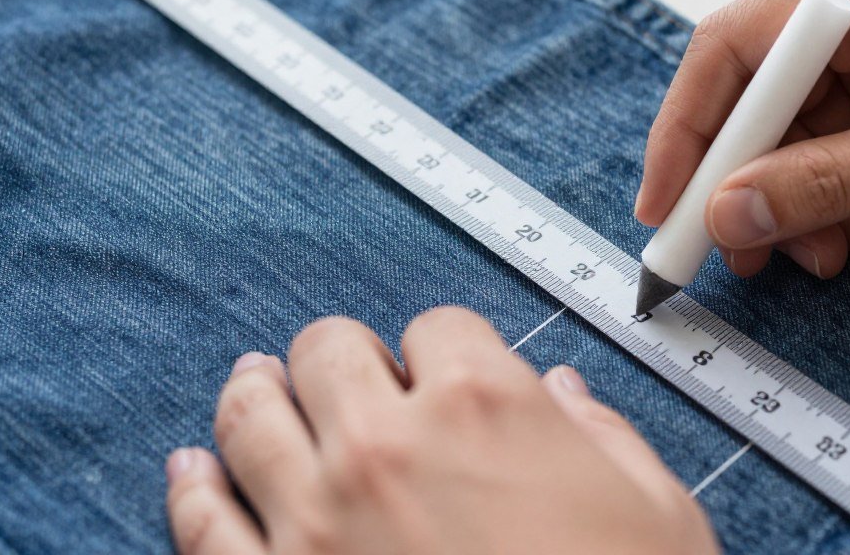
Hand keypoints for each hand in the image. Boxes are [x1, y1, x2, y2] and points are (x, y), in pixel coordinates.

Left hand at [165, 308, 718, 554]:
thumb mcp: (657, 515)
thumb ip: (603, 437)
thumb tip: (562, 395)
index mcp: (486, 406)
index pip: (438, 327)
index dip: (443, 350)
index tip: (442, 375)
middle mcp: (388, 444)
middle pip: (328, 349)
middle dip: (344, 358)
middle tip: (350, 379)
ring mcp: (317, 518)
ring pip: (251, 415)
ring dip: (256, 393)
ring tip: (257, 385)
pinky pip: (202, 522)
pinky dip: (192, 487)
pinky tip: (192, 468)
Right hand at [636, 0, 849, 278]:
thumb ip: (825, 182)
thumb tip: (728, 214)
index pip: (732, 48)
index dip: (688, 131)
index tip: (666, 206)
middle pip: (758, 98)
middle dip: (752, 184)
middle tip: (741, 252)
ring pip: (797, 136)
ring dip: (806, 206)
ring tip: (834, 256)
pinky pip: (840, 151)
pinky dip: (846, 202)